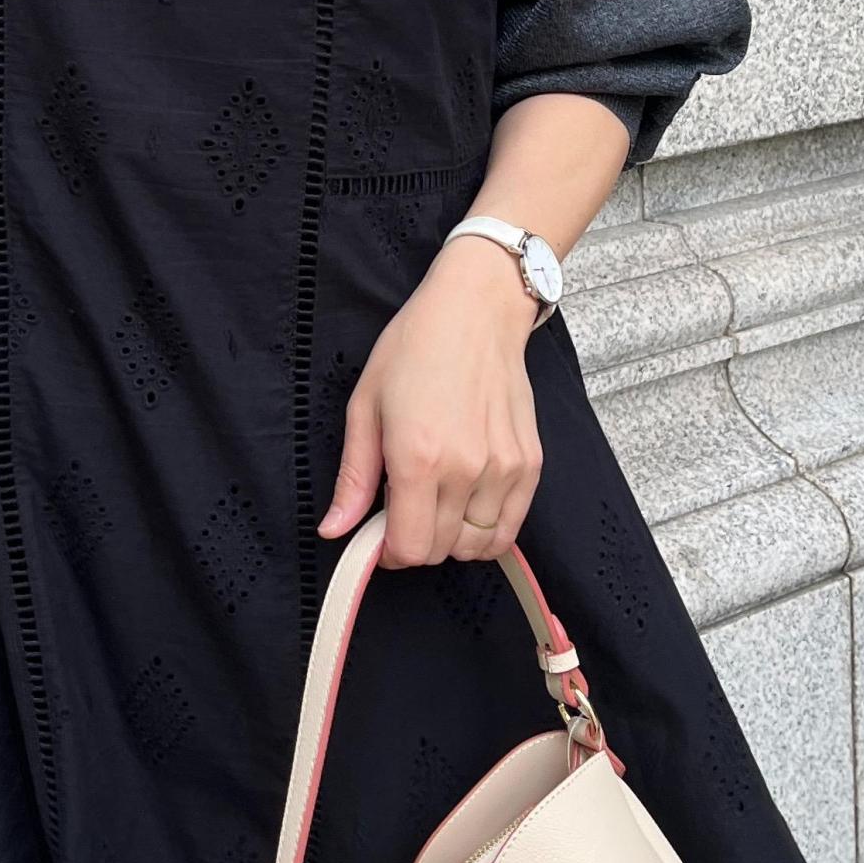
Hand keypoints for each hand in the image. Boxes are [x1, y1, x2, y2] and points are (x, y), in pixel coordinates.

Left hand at [316, 235, 543, 565]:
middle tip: (406, 508)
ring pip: (477, 545)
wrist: (476, 311)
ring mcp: (503, 469)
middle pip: (442, 551)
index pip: (411, 548)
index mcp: (418, 458)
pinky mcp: (529, 464)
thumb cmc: (415, 349)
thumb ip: (353, 478)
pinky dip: (487, 531)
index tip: (383, 533)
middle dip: (417, 542)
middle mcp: (465, 470)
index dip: (392, 551)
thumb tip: (334, 531)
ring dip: (452, 537)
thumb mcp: (365, 407)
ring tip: (438, 500)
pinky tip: (468, 504)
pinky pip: (510, 528)